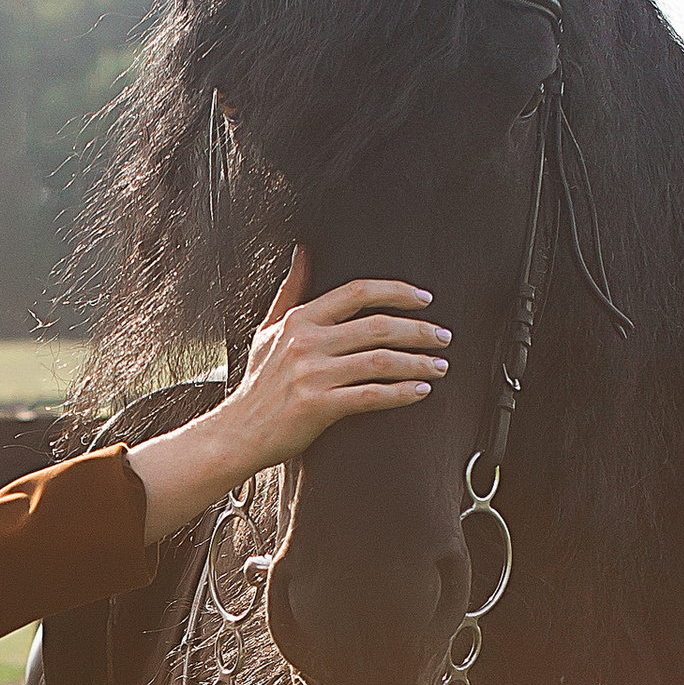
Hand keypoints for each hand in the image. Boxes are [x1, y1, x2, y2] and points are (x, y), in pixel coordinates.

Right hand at [126, 266, 448, 544]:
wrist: (238, 432)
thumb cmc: (259, 383)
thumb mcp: (268, 330)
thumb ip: (290, 291)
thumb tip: (303, 252)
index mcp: (300, 319)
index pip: (357, 292)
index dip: (396, 291)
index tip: (425, 299)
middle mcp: (306, 343)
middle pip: (378, 326)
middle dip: (419, 330)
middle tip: (444, 337)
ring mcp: (312, 375)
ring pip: (380, 361)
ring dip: (418, 363)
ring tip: (440, 366)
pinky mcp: (318, 406)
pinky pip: (370, 395)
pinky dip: (401, 393)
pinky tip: (421, 391)